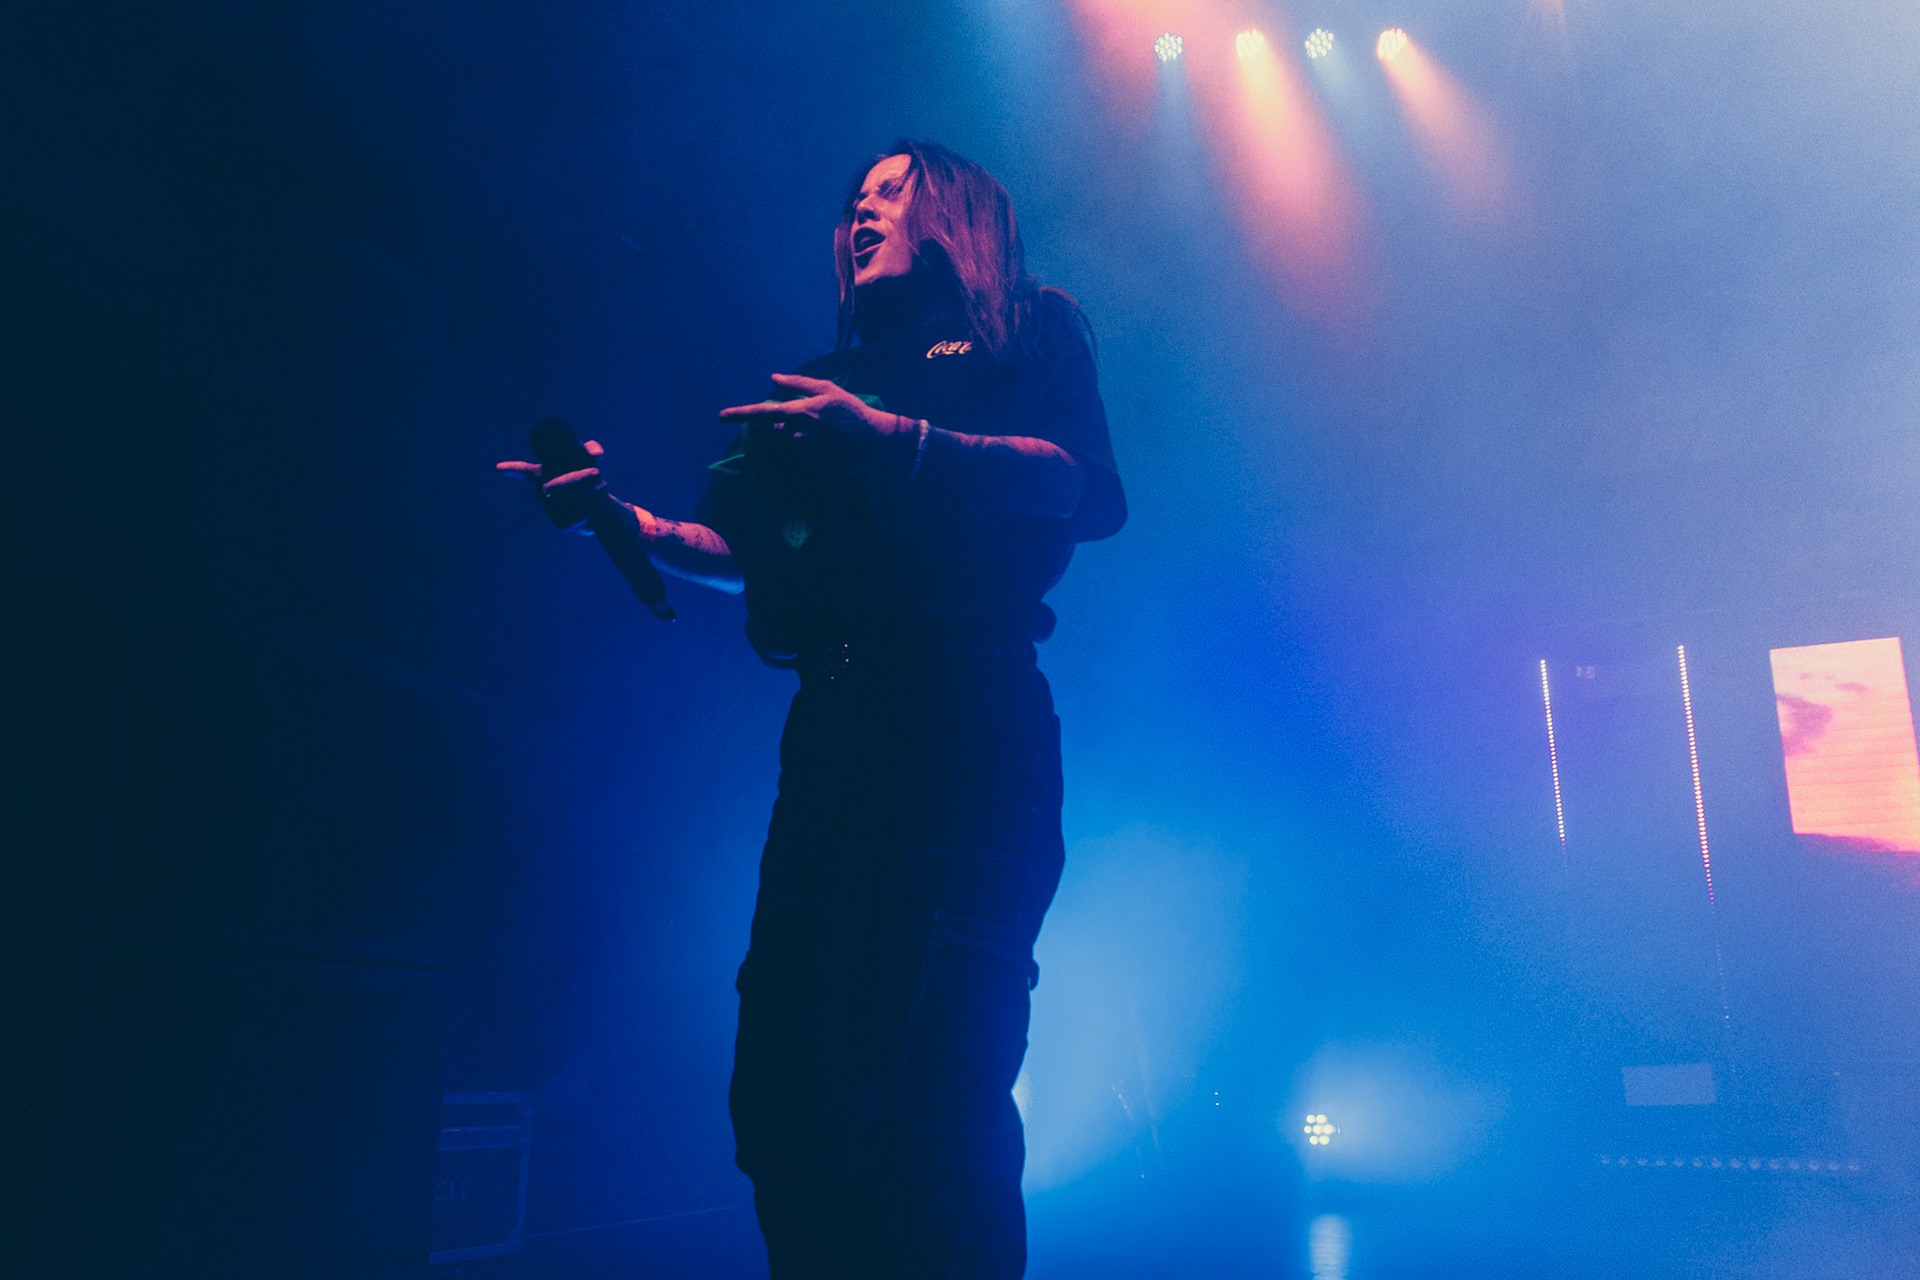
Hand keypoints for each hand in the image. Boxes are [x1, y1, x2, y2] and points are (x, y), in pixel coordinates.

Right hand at [496, 438, 608, 530]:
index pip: (525, 472)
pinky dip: (591, 507)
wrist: (598, 504)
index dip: (513, 469)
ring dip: (588, 493)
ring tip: (604, 485)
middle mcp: (542, 494)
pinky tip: (602, 500)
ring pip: (564, 502)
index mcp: (544, 475)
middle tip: (597, 472)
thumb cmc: (589, 477)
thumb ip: (591, 449)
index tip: (499, 468)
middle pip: (553, 487)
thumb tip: (598, 455)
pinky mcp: (561, 524)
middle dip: (576, 479)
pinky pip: (574, 516)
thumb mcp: (589, 460)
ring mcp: (550, 510)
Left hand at [719, 374, 907, 473]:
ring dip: (799, 433)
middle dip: (785, 422)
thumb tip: (773, 378)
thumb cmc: (851, 409)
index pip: (764, 412)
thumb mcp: (827, 388)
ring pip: (790, 439)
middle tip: (811, 417)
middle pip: (777, 427)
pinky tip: (828, 441)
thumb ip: (798, 384)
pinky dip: (810, 445)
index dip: (742, 414)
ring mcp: (806, 449)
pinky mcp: (813, 463)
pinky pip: (802, 451)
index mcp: (802, 411)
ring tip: (824, 429)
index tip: (721, 416)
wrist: (875, 439)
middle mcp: (801, 431)